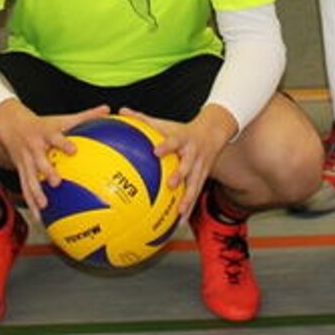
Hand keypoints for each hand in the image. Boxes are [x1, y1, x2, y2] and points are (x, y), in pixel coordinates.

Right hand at [0, 100, 109, 211]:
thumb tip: (108, 110)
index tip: (73, 150)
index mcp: (46, 134)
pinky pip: (25, 188)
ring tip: (44, 205)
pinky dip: (31, 202)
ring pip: (29, 177)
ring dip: (36, 192)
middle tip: (56, 182)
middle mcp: (34, 147)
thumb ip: (86, 116)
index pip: (55, 137)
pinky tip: (39, 217)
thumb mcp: (62, 118)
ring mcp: (26, 160)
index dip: (63, 143)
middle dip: (46, 171)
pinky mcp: (20, 170)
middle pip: (40, 160)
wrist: (11, 123)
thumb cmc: (43, 123)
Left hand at [121, 104, 237, 220]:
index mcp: (183, 138)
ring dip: (188, 198)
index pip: (174, 141)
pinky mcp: (203, 178)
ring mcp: (200, 167)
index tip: (156, 151)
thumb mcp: (165, 123)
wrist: (213, 132)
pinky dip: (188, 209)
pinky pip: (196, 195)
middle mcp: (193, 153)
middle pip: (188, 165)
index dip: (166, 146)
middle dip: (181, 175)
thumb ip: (143, 119)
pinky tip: (178, 224)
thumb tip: (121, 111)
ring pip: (195, 184)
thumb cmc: (182, 130)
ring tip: (179, 213)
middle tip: (171, 184)